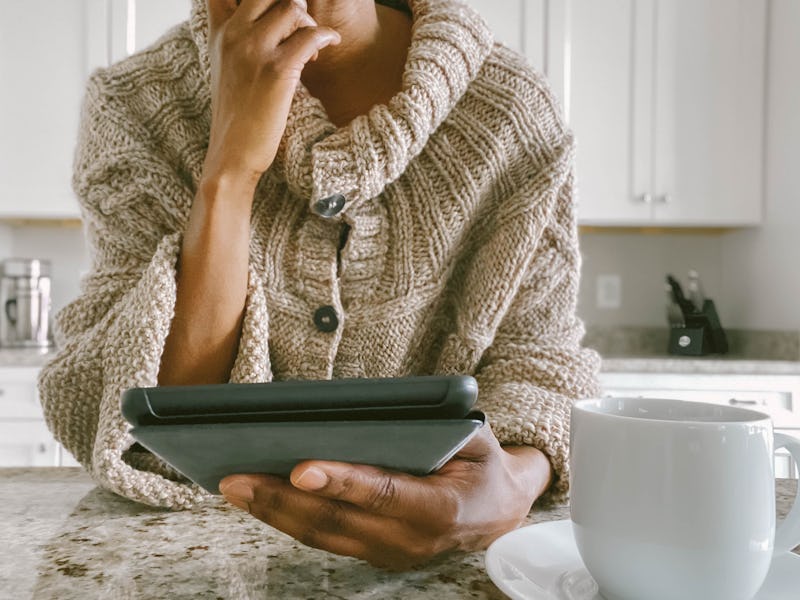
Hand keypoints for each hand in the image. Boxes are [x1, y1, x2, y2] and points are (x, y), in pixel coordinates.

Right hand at [204, 0, 340, 184]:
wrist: (231, 155)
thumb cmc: (236, 117)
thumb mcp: (226, 68)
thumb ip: (239, 41)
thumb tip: (267, 25)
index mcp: (220, 33)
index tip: (276, 11)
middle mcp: (234, 35)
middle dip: (291, 5)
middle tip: (299, 29)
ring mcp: (254, 51)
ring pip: (291, 8)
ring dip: (309, 23)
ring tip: (311, 49)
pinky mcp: (277, 71)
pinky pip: (311, 36)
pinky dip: (326, 36)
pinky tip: (331, 45)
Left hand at [219, 424, 552, 569]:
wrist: (499, 512)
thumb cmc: (483, 465)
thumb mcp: (474, 435)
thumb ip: (433, 425)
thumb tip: (373, 410)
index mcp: (440, 508)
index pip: (382, 494)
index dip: (340, 482)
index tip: (299, 469)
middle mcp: (411, 541)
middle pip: (337, 522)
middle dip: (282, 500)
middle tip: (236, 477)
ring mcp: (390, 555)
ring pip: (322, 536)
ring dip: (274, 513)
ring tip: (234, 487)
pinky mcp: (374, 555)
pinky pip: (326, 538)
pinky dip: (289, 519)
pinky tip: (261, 498)